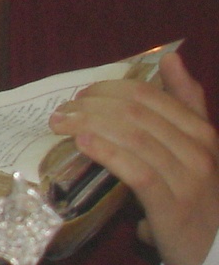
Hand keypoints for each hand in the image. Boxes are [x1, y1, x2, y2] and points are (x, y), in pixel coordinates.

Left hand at [49, 52, 218, 264]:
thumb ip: (187, 105)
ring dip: (89, 124)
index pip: (151, 95)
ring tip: (61, 123)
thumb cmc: (201, 200)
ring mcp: (189, 179)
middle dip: (92, 105)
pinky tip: (82, 144)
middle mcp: (199, 151)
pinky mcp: (173, 207)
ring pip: (133, 135)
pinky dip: (106, 152)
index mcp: (203, 133)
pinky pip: (136, 171)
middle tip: (62, 110)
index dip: (110, 88)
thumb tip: (171, 57)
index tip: (82, 93)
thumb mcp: (198, 148)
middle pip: (136, 111)